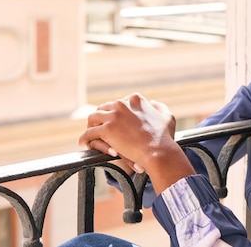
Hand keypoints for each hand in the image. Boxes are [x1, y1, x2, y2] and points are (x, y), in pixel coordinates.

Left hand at [79, 93, 195, 192]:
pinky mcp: (106, 129)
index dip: (115, 113)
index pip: (119, 103)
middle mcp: (122, 104)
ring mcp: (113, 116)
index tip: (114, 122)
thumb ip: (160, 107)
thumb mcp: (167, 117)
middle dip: (101, 118)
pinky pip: (89, 132)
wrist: (158, 151)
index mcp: (135, 100)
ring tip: (90, 135)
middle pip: (104, 108)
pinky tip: (83, 143)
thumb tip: (153, 103)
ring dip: (91, 126)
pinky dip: (85, 138)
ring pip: (93, 117)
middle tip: (100, 129)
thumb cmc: (164, 137)